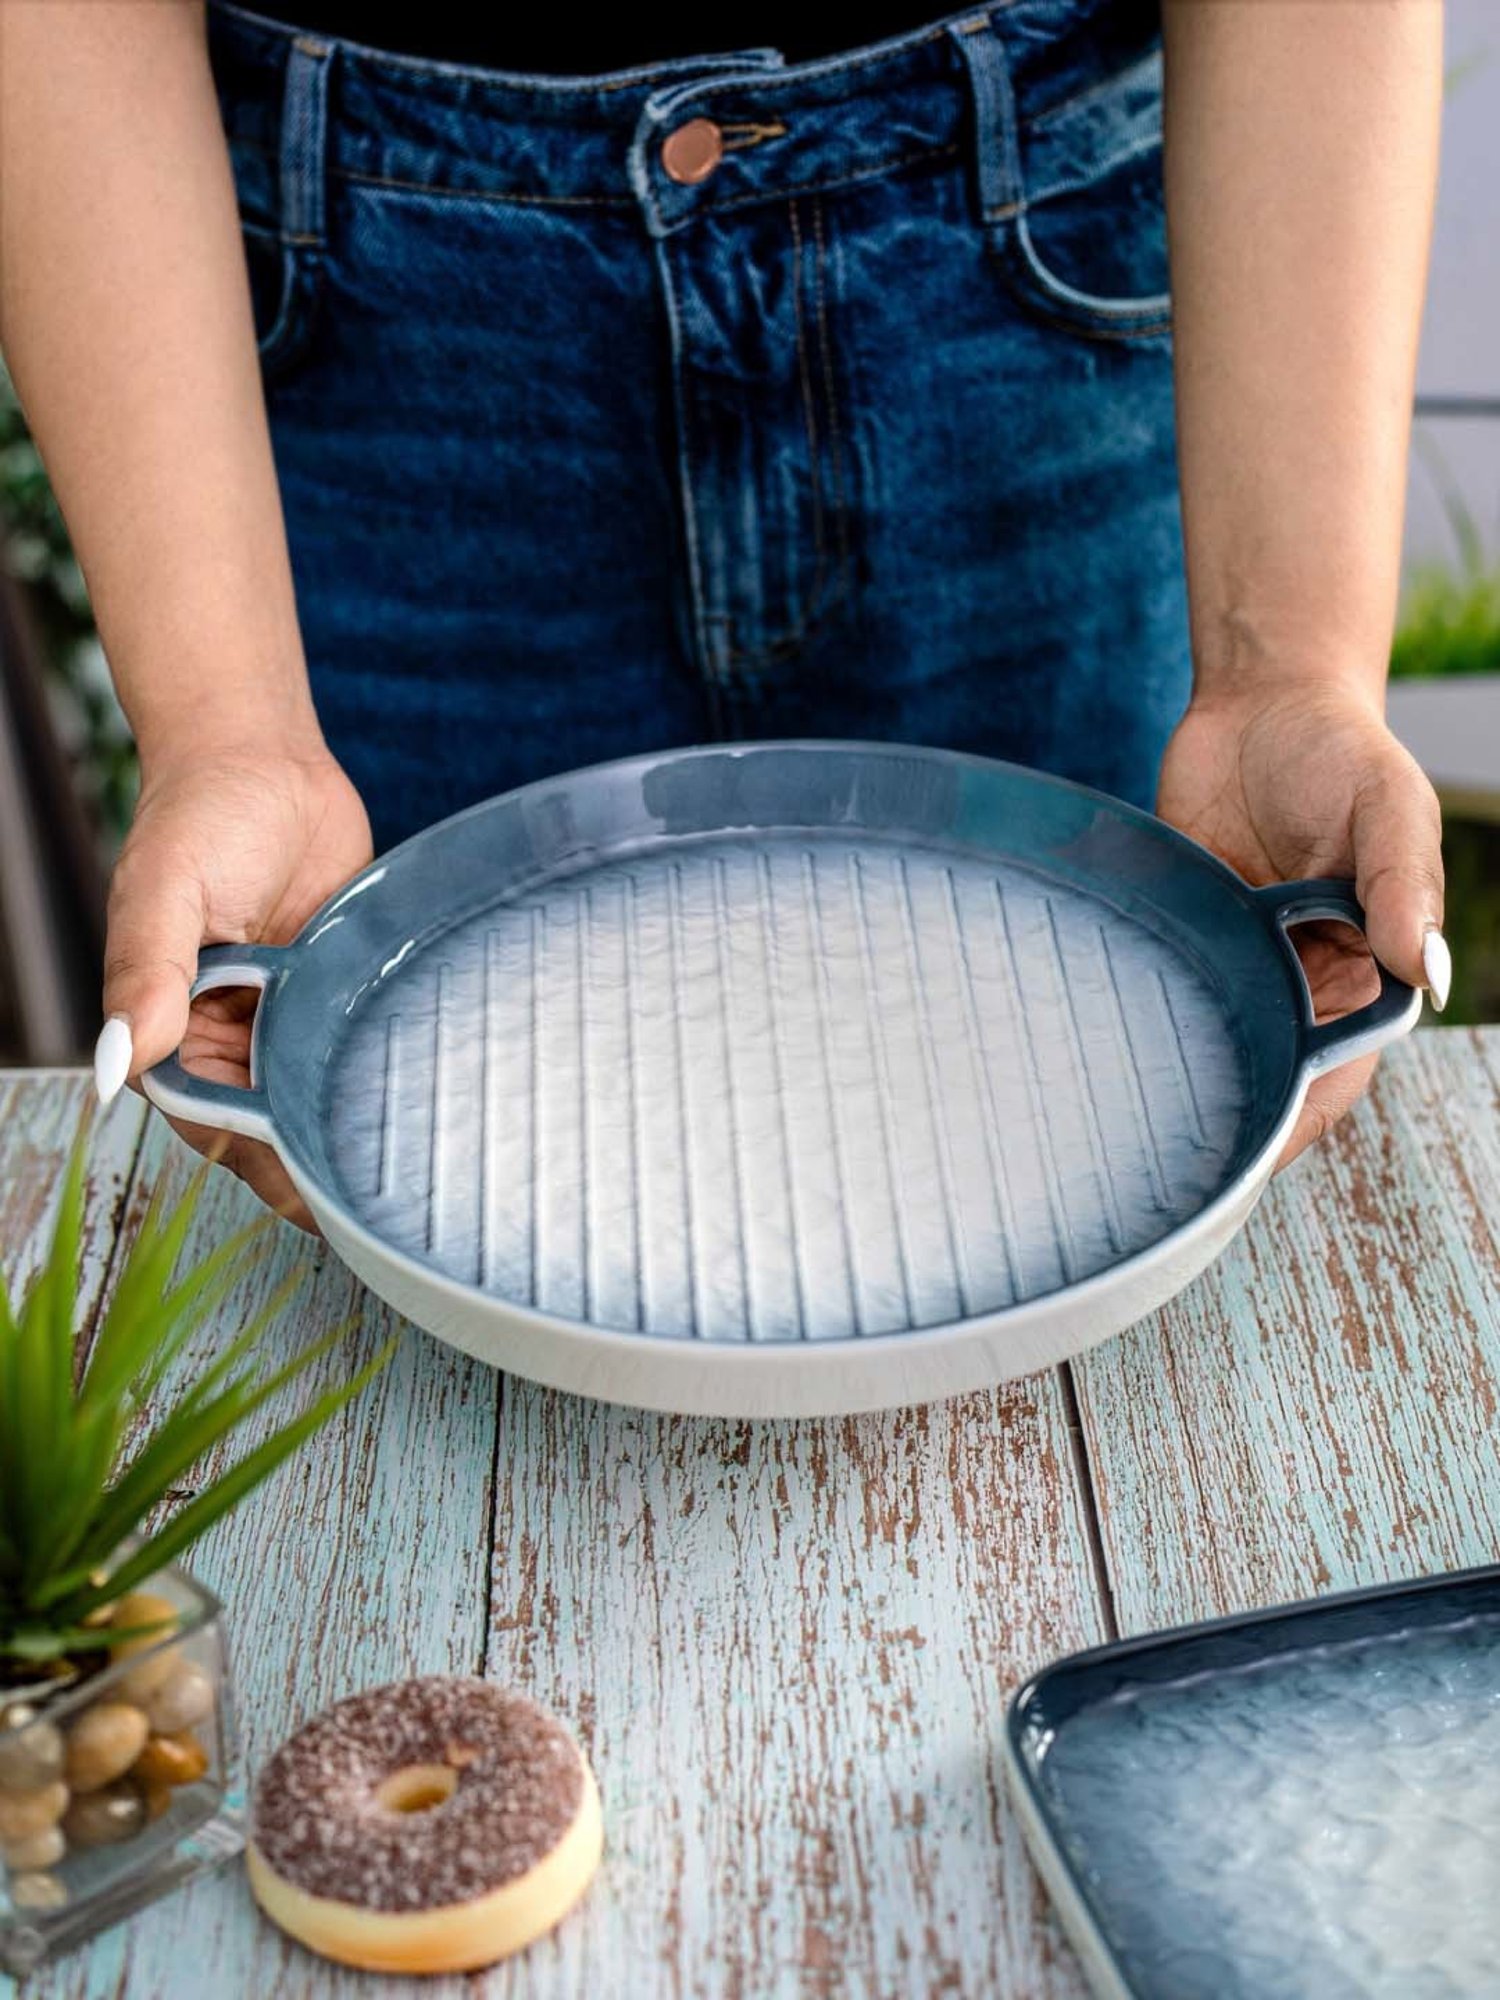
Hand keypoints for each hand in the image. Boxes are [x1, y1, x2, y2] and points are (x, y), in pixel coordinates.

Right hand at [97, 740, 372, 1226]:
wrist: (268, 759)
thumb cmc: (202, 814)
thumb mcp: (164, 888)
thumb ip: (146, 972)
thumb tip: (116, 1066)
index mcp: (176, 1032)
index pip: (216, 1124)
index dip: (264, 1163)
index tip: (317, 1195)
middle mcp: (231, 1037)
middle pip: (276, 1126)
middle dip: (322, 1161)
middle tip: (386, 1195)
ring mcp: (288, 1019)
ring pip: (322, 1096)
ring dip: (358, 1124)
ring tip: (418, 1166)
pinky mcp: (338, 993)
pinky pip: (359, 1047)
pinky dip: (385, 1073)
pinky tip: (430, 1098)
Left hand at [1156, 685, 1446, 1166]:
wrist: (1261, 699)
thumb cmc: (1341, 750)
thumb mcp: (1388, 802)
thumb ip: (1402, 881)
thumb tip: (1426, 969)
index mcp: (1362, 972)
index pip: (1333, 1072)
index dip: (1296, 1121)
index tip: (1246, 1158)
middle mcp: (1296, 979)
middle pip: (1262, 1073)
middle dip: (1221, 1119)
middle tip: (1158, 1168)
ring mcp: (1236, 960)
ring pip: (1209, 1041)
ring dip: (1172, 1077)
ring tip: (1115, 1129)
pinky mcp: (1183, 933)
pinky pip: (1160, 988)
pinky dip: (1135, 1016)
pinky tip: (1089, 1049)